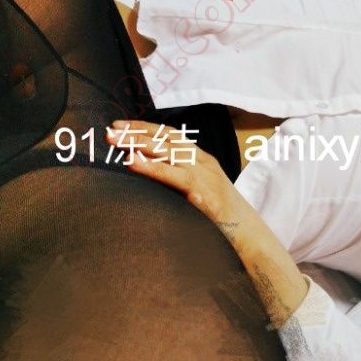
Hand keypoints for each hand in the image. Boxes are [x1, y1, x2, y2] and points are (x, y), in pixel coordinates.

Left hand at [106, 120, 245, 223]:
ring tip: (119, 142)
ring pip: (171, 153)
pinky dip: (154, 169)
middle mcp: (203, 162)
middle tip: (110, 131)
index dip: (144, 127)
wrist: (249, 235)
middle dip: (138, 132)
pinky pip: (176, 178)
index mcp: (200, 159)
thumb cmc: (218, 215)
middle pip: (167, 139)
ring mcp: (205, 177)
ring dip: (141, 145)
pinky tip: (134, 164)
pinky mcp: (205, 195)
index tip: (119, 125)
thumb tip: (142, 167)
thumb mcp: (196, 189)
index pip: (169, 134)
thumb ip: (175, 177)